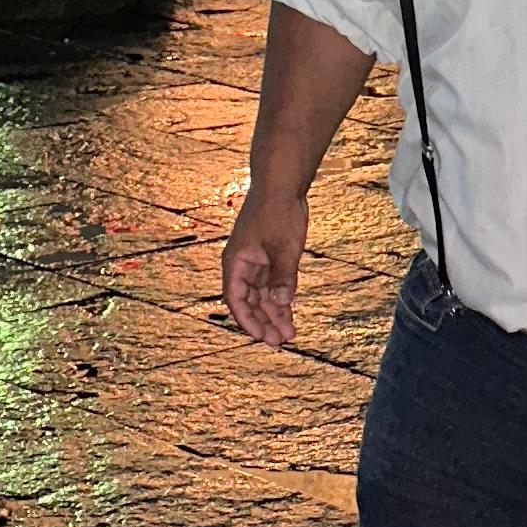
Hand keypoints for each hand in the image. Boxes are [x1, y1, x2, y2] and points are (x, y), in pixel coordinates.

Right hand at [221, 185, 308, 347]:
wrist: (283, 184)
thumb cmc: (278, 212)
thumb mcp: (284, 248)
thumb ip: (283, 277)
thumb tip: (282, 304)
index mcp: (236, 262)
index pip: (236, 299)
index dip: (247, 320)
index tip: (261, 337)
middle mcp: (242, 264)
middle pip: (250, 301)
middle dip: (263, 322)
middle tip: (279, 341)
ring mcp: (256, 261)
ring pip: (262, 295)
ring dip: (274, 313)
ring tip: (288, 333)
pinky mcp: (269, 257)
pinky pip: (272, 284)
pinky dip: (280, 298)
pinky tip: (290, 313)